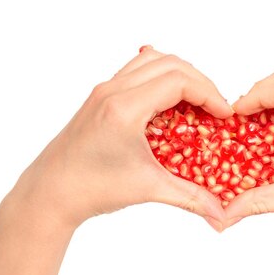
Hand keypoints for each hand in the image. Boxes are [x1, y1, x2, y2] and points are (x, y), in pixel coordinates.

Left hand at [9, 46, 232, 230]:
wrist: (49, 193)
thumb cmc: (91, 189)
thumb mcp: (147, 189)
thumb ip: (190, 198)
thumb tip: (222, 214)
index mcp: (124, 107)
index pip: (178, 80)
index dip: (209, 93)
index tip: (224, 115)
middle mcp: (113, 91)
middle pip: (170, 63)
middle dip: (200, 82)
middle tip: (216, 108)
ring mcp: (104, 90)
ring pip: (152, 60)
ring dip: (180, 75)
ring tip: (197, 101)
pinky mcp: (100, 97)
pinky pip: (137, 71)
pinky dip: (161, 77)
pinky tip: (170, 102)